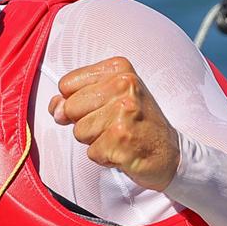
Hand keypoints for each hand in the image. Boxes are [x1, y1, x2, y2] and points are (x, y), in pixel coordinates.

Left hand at [48, 56, 180, 191]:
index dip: (76, 102)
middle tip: (112, 125)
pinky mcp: (122, 140)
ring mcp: (124, 113)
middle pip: (70, 107)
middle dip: (85, 122)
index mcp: (119, 68)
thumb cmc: (138, 123)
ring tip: (119, 137)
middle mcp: (124, 86)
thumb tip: (56, 108)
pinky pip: (91, 152)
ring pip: (79, 131)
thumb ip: (77, 97)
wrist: (170, 154)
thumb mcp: (110, 98)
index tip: (100, 107)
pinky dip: (104, 156)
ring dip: (95, 141)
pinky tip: (123, 150)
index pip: (66, 84)